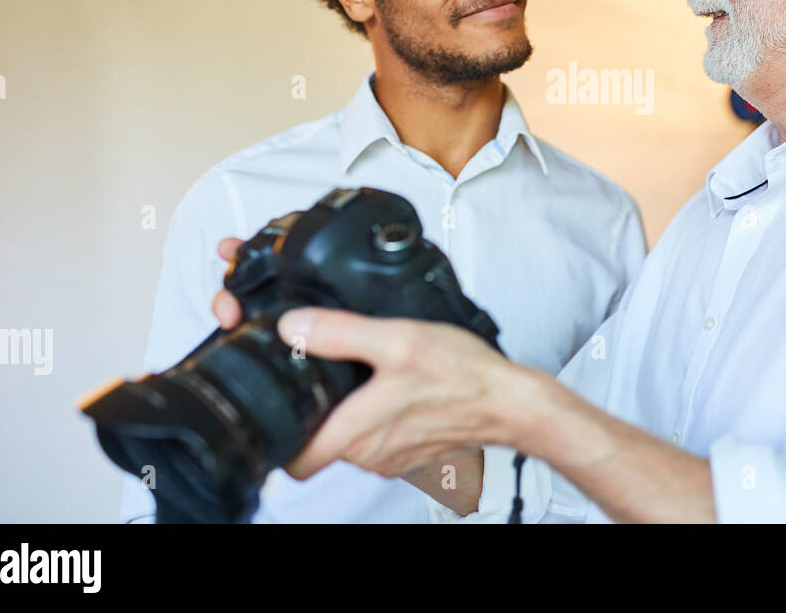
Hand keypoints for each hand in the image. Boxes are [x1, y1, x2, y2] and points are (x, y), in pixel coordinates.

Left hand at [206, 237, 493, 511]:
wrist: (510, 401)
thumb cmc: (463, 376)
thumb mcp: (396, 339)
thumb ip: (341, 333)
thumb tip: (294, 326)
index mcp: (355, 432)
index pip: (293, 459)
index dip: (277, 436)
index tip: (275, 407)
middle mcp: (369, 452)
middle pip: (319, 443)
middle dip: (315, 412)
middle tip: (320, 376)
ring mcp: (391, 456)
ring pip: (350, 438)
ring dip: (348, 410)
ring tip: (360, 374)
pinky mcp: (411, 450)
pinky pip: (379, 437)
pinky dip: (377, 415)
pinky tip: (392, 386)